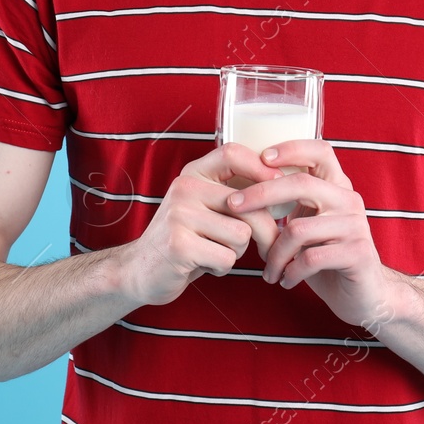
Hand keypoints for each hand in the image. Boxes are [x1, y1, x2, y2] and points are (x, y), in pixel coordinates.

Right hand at [117, 144, 282, 307]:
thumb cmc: (186, 239)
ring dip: (236, 252)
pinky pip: (226, 258)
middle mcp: (184, 188)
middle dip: (265, 231)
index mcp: (193, 174)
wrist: (139, 271)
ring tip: (215, 253)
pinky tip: (204, 266)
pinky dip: (222, 268)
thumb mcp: (205, 207)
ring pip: (241, 235)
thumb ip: (234, 196)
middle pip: (248, 204)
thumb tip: (284, 191)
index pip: (232, 153)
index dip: (261, 167)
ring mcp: (179, 215)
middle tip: (268, 247)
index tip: (279, 185)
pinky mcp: (178, 245)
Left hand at [226, 140, 392, 328]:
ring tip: (269, 270)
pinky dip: (290, 272)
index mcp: (337, 187)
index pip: (320, 151)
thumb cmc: (328, 257)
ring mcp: (355, 225)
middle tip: (234, 207)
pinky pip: (310, 258)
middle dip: (260, 194)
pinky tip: (286, 280)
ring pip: (298, 230)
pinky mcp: (357, 253)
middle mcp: (349, 200)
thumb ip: (289, 207)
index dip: (291, 148)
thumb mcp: (309, 225)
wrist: (365, 294)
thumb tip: (241, 196)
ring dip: (275, 254)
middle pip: (301, 184)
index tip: (262, 157)